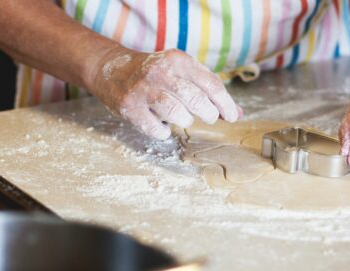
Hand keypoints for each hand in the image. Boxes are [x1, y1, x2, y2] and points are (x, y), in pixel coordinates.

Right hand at [90, 47, 241, 138]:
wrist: (112, 70)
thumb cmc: (155, 74)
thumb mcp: (182, 72)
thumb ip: (208, 90)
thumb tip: (236, 114)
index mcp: (178, 60)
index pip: (210, 84)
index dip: (225, 104)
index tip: (231, 116)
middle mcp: (161, 72)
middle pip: (196, 100)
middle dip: (208, 114)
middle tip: (209, 117)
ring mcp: (143, 90)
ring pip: (176, 114)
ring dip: (186, 121)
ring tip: (184, 118)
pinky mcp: (129, 107)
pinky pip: (155, 129)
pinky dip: (163, 132)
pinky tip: (162, 126)